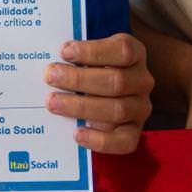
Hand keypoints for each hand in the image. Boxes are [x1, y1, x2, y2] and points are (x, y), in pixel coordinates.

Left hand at [44, 33, 154, 153]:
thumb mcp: (88, 55)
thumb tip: (50, 62)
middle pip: (116, 81)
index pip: (123, 51)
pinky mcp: (133, 132)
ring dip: (81, 107)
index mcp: (135, 55)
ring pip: (117, 109)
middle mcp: (142, 81)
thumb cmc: (91, 68)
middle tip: (50, 76)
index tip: (64, 51)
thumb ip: (74, 56)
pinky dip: (100, 139)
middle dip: (79, 79)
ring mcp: (139, 108)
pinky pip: (124, 141)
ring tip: (53, 103)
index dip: (93, 51)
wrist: (106, 93)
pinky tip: (77, 133)